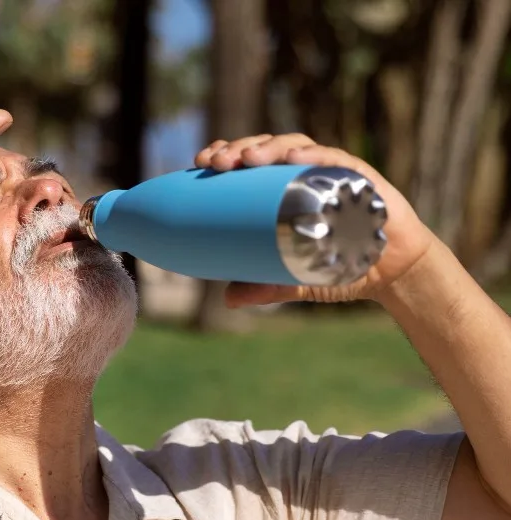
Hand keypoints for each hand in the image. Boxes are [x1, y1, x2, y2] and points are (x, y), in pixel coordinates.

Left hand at [193, 134, 437, 306]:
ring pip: (295, 146)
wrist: (393, 272)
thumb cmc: (342, 266)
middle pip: (266, 148)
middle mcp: (306, 174)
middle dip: (238, 148)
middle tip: (215, 162)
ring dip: (269, 147)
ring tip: (246, 158)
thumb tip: (228, 299)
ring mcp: (334, 172)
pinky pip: (336, 160)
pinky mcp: (362, 177)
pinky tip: (293, 158)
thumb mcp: (296, 279)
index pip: (250, 162)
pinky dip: (314, 156)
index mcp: (285, 189)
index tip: (199, 162)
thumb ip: (265, 287)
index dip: (225, 153)